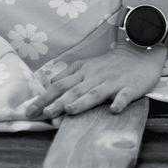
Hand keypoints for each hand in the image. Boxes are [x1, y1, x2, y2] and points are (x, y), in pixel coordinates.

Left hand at [26, 43, 167, 117]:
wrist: (139, 52)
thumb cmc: (111, 63)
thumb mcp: (88, 65)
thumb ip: (69, 74)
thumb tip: (51, 82)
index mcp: (83, 73)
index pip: (59, 86)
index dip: (44, 98)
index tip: (28, 111)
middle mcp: (95, 77)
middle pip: (73, 91)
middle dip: (57, 103)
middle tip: (42, 115)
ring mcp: (112, 82)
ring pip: (95, 93)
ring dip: (82, 102)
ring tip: (70, 110)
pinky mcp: (130, 87)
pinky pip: (124, 96)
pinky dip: (119, 102)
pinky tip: (114, 110)